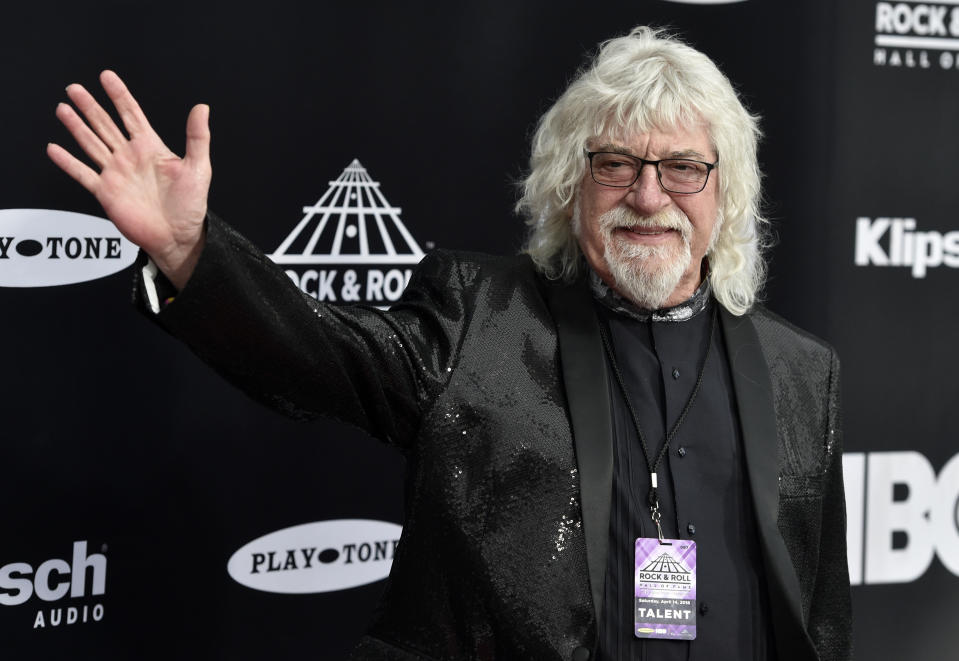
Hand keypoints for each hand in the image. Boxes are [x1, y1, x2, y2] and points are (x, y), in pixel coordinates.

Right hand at [47, 70, 210, 289]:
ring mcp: (116, 174)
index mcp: (151, 148)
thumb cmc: (191, 206)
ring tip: (62, 108)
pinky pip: (82, 174)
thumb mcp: (198, 168)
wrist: (178, 238)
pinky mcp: (106, 192)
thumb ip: (197, 138)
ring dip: (76, 127)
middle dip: (90, 106)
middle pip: (105, 125)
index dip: (119, 95)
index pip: (131, 115)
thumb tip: (202, 108)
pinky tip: (54, 148)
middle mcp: (130, 158)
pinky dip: (67, 162)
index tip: (106, 76)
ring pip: (91, 144)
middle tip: (74, 88)